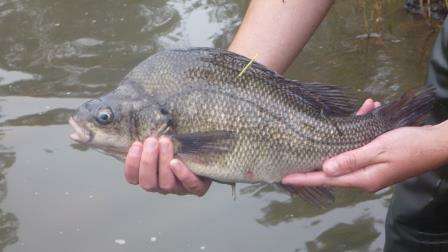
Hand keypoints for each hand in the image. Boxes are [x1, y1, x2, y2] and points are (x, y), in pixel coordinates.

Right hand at [124, 136, 210, 195]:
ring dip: (163, 161)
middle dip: (147, 161)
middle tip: (151, 141)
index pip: (133, 177)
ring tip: (165, 142)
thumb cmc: (179, 143)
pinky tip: (176, 162)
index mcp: (149, 176)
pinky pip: (190, 185)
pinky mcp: (197, 188)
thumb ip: (150, 135)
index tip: (136, 144)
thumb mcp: (162, 139)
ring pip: (166, 184)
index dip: (132, 163)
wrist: (208, 153)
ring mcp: (179, 189)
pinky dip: (182, 174)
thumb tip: (139, 117)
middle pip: (148, 182)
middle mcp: (161, 186)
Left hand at [283, 99, 447, 191]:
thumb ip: (351, 159)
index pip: (326, 179)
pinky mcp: (378, 157)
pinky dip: (361, 127)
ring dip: (346, 130)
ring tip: (355, 109)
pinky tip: (369, 107)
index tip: (285, 178)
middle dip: (318, 153)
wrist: (438, 144)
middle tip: (297, 147)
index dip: (305, 178)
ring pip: (347, 150)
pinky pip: (362, 144)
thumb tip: (325, 169)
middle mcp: (364, 176)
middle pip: (333, 166)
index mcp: (362, 178)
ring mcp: (371, 167)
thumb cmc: (409, 146)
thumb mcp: (378, 149)